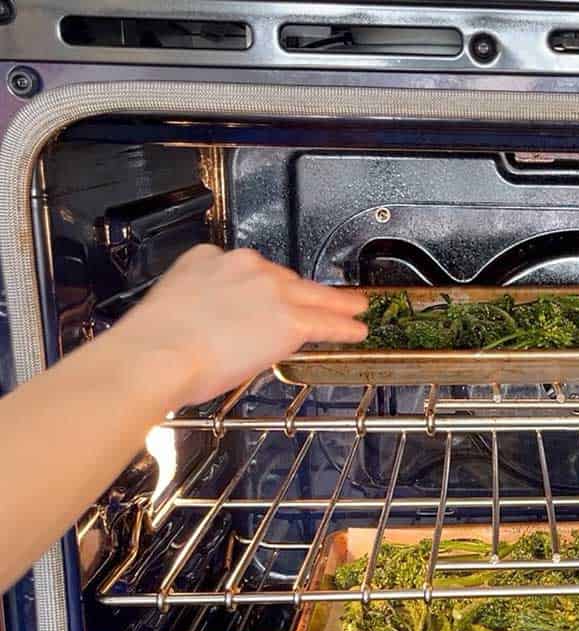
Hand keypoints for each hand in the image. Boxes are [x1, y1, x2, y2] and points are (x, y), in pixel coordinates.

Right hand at [112, 245, 366, 406]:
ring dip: (333, 304)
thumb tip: (211, 325)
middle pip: (282, 280)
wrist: (158, 355)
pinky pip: (326, 321)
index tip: (266, 296)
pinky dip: (345, 326)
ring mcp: (271, 290)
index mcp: (209, 258)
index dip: (261, 287)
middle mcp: (244, 266)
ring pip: (311, 295)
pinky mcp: (290, 318)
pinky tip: (356, 330)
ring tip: (352, 310)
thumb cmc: (153, 342)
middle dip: (294, 296)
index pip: (246, 270)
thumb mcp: (173, 303)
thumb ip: (199, 304)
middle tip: (307, 308)